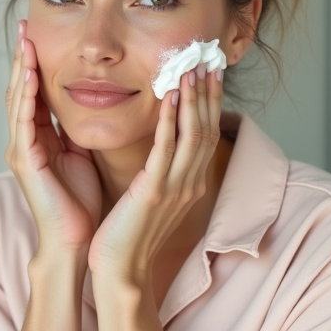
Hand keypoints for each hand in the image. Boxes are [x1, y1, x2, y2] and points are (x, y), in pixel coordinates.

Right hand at [5, 21, 101, 252]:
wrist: (75, 241)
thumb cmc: (80, 203)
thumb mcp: (80, 155)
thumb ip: (76, 130)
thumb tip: (91, 104)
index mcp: (37, 140)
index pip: (33, 93)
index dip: (35, 64)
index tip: (38, 35)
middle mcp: (23, 142)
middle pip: (19, 91)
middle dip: (22, 58)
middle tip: (25, 25)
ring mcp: (20, 151)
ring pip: (17, 101)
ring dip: (20, 69)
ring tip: (25, 40)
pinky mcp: (25, 161)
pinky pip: (23, 122)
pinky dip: (26, 97)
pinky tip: (29, 76)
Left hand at [89, 61, 222, 286]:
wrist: (120, 271)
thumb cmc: (128, 235)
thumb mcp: (152, 197)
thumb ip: (160, 170)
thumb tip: (159, 144)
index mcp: (190, 184)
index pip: (206, 133)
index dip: (209, 101)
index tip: (209, 72)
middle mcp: (189, 183)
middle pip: (207, 128)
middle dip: (207, 92)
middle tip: (208, 59)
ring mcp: (175, 187)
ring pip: (192, 134)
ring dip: (193, 98)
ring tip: (191, 68)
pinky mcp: (154, 191)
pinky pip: (166, 149)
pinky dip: (170, 120)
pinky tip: (169, 97)